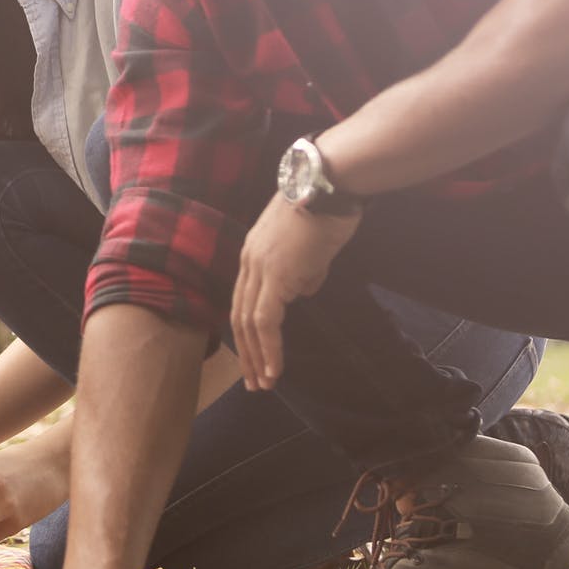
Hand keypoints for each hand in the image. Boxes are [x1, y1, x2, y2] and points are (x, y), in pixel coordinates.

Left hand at [231, 198, 361, 391]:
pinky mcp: (276, 276)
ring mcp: (259, 268)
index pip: (241, 300)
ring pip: (248, 323)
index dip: (246, 332)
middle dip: (244, 352)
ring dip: (255, 357)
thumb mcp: (310, 249)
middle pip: (237, 315)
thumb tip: (301, 293)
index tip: (253, 356)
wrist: (330, 185)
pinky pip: (266, 321)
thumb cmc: (327, 210)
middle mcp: (248, 261)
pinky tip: (275, 369)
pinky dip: (269, 348)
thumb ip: (302, 274)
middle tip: (252, 381)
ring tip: (264, 383)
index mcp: (252, 253)